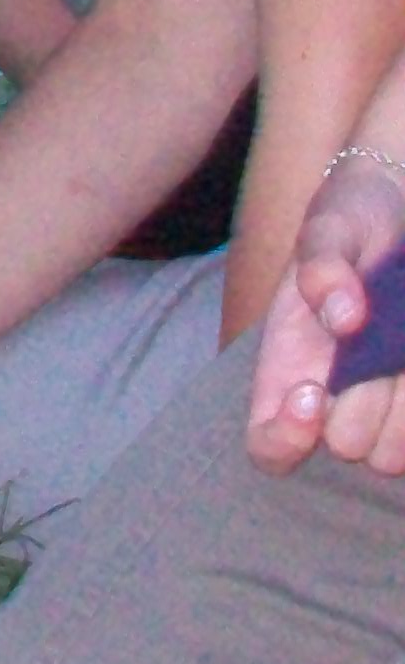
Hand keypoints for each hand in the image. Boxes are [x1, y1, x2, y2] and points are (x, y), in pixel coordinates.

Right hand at [249, 152, 404, 476]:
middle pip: (349, 444)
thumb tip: (344, 316)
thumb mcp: (331, 228)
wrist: (402, 210)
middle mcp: (338, 403)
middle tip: (377, 339)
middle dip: (365, 396)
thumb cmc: (356, 222)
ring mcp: (387, 410)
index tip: (312, 390)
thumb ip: (323, 264)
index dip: (287, 437)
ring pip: (394, 453)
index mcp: (291, 373)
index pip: (270, 448)